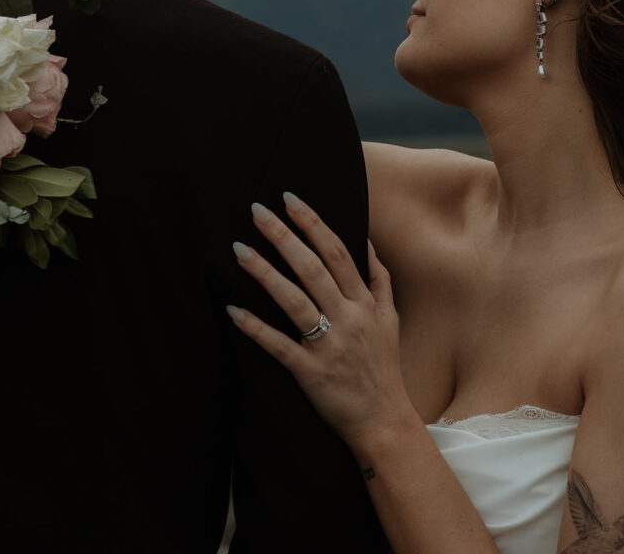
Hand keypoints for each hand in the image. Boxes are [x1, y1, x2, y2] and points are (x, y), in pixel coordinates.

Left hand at [227, 192, 416, 449]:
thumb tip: (367, 242)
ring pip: (294, 301)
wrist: (385, 423)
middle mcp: (348, 318)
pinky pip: (280, 346)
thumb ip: (380, 279)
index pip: (336, 252)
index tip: (289, 199)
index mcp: (364, 302)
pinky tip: (233, 311)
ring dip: (265, 273)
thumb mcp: (391, 319)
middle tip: (256, 211)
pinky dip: (256, 328)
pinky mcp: (311, 373)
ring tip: (239, 249)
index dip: (312, 223)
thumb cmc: (384, 367)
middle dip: (283, 236)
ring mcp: (329, 346)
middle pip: (312, 268)